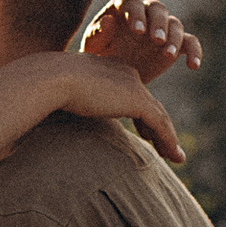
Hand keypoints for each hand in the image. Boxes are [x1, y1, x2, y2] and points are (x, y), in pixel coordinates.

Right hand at [46, 52, 183, 165]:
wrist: (52, 78)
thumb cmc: (50, 86)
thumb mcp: (69, 92)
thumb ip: (80, 100)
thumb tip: (74, 112)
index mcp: (113, 69)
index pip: (135, 94)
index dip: (143, 115)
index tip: (146, 134)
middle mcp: (128, 75)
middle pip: (151, 105)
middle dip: (159, 127)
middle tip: (166, 147)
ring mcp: (135, 86)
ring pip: (159, 116)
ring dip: (168, 138)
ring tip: (175, 157)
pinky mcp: (137, 100)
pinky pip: (159, 124)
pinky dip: (168, 140)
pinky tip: (172, 155)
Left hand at [82, 0, 203, 81]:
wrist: (112, 76)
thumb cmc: (98, 57)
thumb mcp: (92, 49)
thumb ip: (97, 34)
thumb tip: (108, 21)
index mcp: (123, 8)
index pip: (132, 3)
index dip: (136, 14)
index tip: (137, 31)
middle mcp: (145, 14)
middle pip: (157, 8)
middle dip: (158, 23)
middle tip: (156, 39)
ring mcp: (161, 28)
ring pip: (175, 24)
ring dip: (174, 38)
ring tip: (168, 55)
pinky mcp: (174, 44)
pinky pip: (190, 43)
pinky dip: (194, 51)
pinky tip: (193, 66)